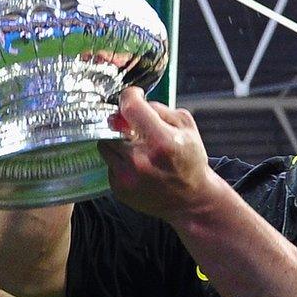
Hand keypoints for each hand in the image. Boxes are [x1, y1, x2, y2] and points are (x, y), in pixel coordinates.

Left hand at [98, 87, 220, 221]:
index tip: (135, 96)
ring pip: (106, 144)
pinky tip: (137, 164)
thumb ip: (160, 109)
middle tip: (136, 125)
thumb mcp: (187, 127)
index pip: (130, 107)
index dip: (131, 96)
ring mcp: (127, 177)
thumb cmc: (190, 161)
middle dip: (123, 121)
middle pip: (113, 125)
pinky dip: (120, 159)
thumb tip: (137, 102)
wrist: (191, 201)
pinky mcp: (119, 189)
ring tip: (136, 145)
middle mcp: (140, 160)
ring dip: (118, 140)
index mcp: (161, 141)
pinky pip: (109, 163)